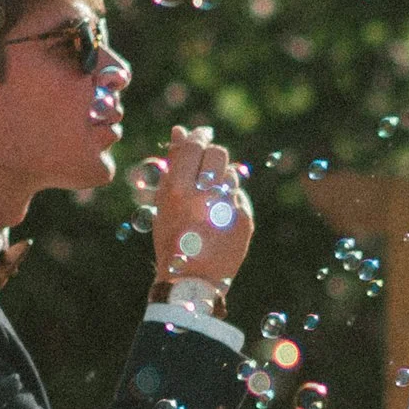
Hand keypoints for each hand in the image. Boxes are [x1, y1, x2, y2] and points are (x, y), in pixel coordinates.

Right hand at [149, 127, 253, 287]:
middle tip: (205, 162)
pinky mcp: (245, 219)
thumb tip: (180, 130)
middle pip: (218, 154)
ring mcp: (228, 207)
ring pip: (231, 174)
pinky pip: (240, 196)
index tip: (201, 133)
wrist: (192, 278)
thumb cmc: (171, 236)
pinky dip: (230, 199)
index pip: (193, 146)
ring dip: (221, 178)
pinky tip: (218, 214)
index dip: (197, 136)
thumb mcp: (163, 201)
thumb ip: (173, 164)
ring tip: (208, 196)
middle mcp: (205, 195)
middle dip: (211, 154)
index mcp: (178, 190)